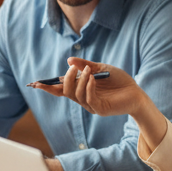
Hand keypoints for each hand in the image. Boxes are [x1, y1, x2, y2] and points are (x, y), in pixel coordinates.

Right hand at [28, 59, 146, 117]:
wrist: (136, 92)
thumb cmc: (120, 81)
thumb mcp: (102, 68)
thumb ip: (86, 65)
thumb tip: (69, 61)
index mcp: (81, 88)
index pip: (61, 89)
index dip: (48, 87)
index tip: (35, 83)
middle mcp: (83, 98)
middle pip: (65, 92)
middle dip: (65, 80)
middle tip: (72, 68)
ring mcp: (91, 105)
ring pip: (76, 95)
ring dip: (79, 81)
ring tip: (88, 70)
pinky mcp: (100, 109)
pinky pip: (88, 99)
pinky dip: (88, 87)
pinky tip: (92, 78)